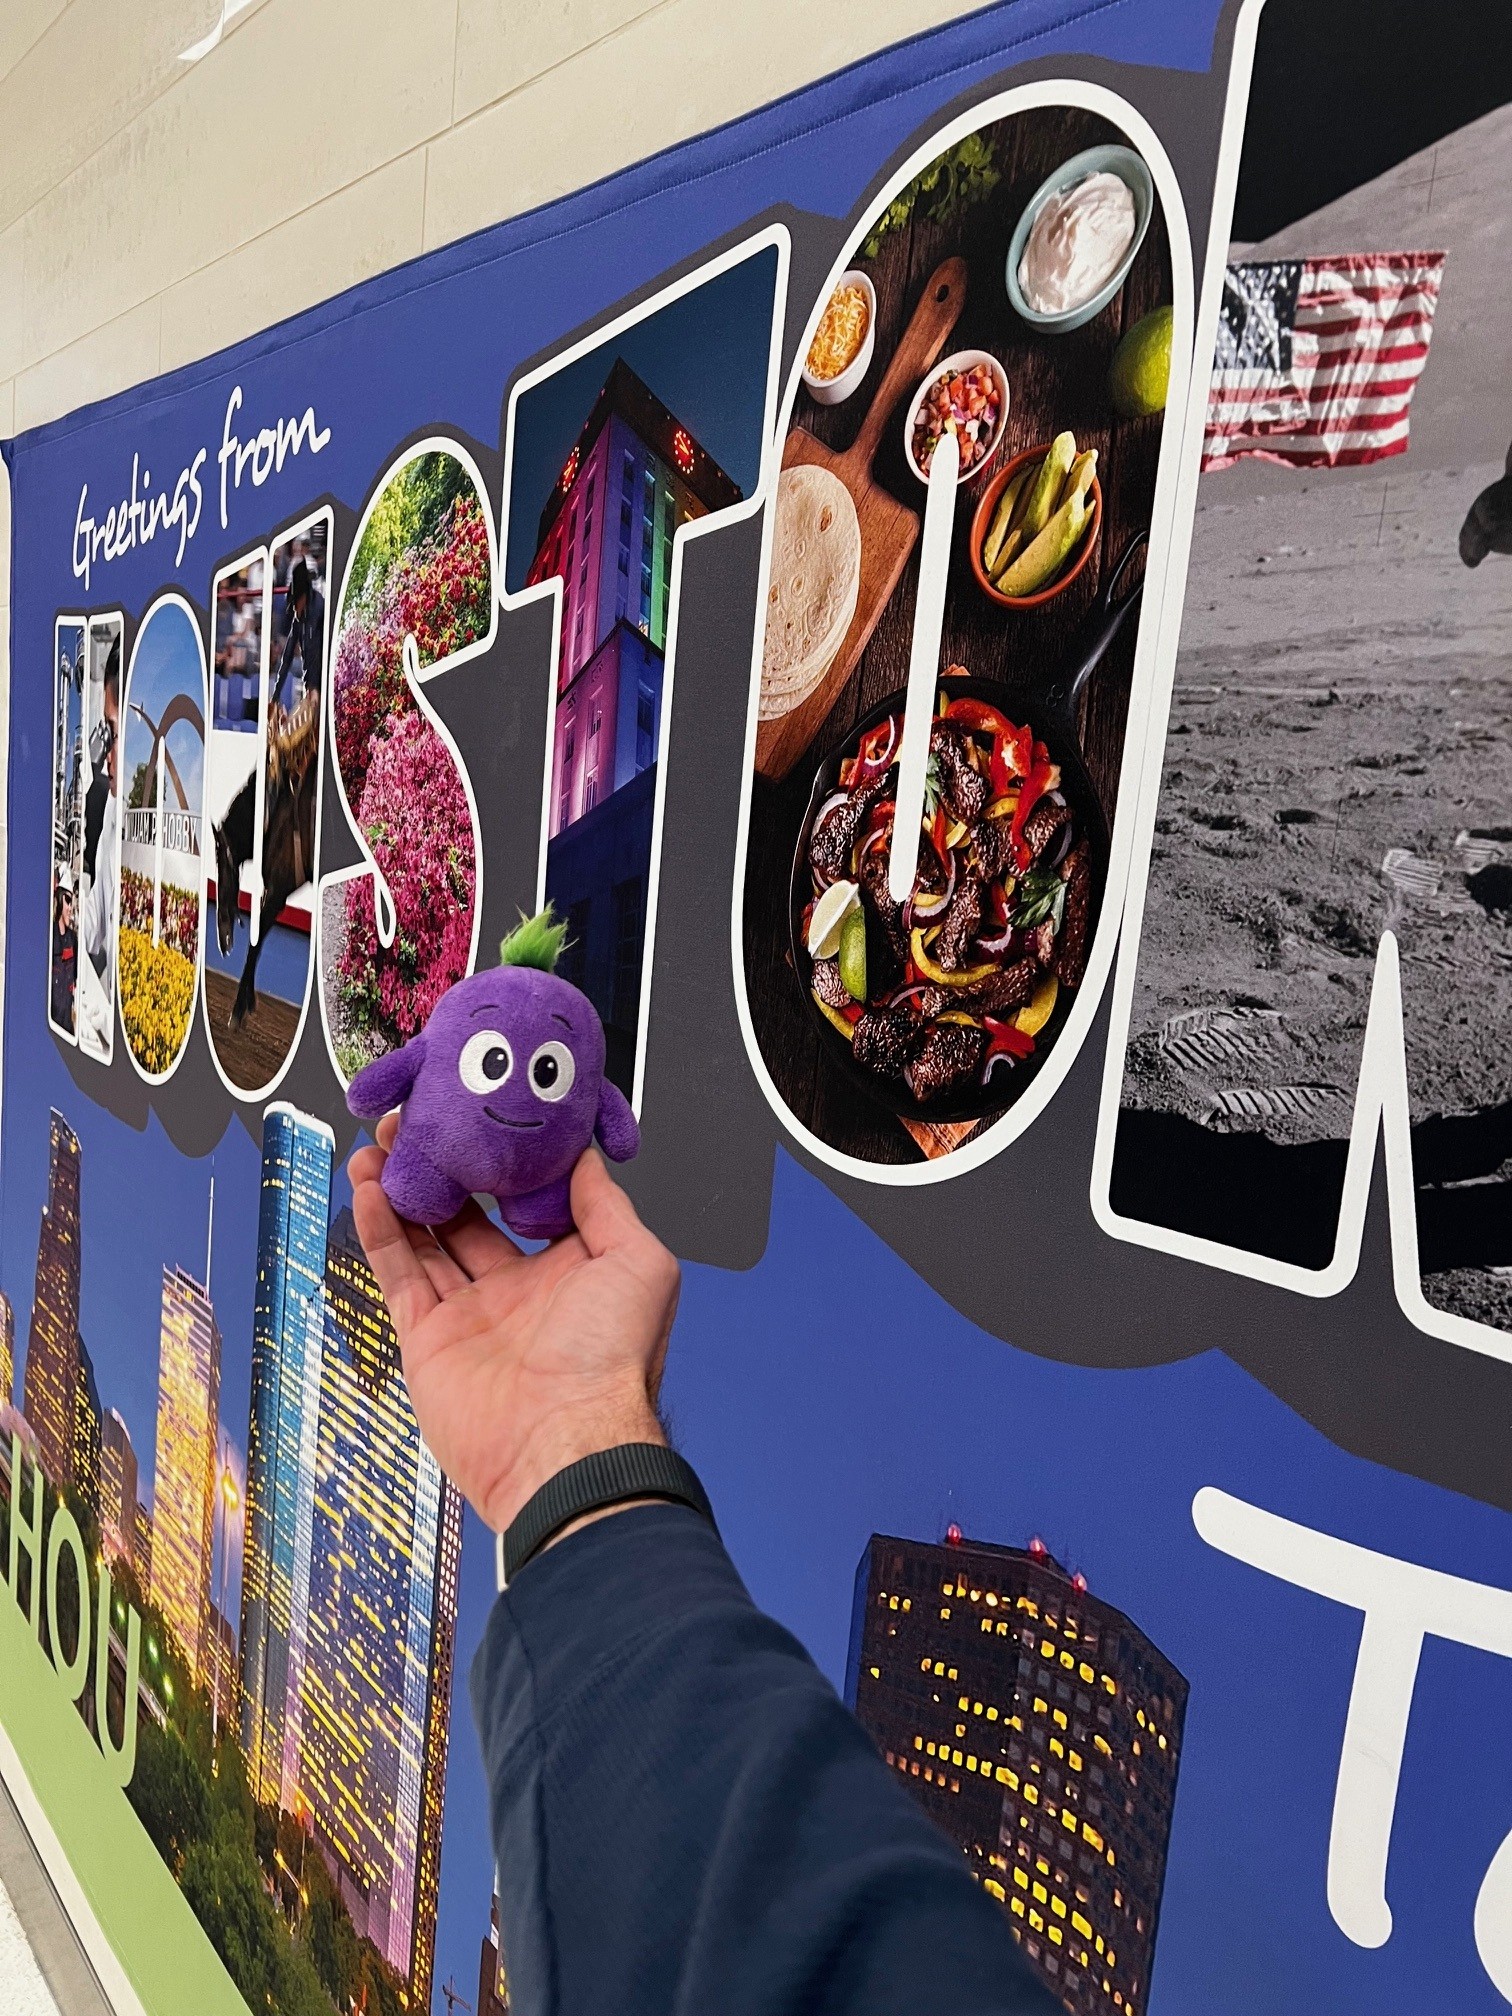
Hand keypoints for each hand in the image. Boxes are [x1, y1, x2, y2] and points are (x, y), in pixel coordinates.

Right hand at [350, 1115, 679, 1534]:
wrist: (564, 1443)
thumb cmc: (611, 1361)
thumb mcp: (638, 1262)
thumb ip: (605, 1203)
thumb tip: (585, 1156)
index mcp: (569, 1272)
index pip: (526, 1205)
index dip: (499, 1164)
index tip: (478, 1123)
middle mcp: (517, 1292)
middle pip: (466, 1218)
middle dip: (441, 1172)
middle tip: (415, 1126)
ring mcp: (469, 1316)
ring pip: (425, 1240)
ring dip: (401, 1191)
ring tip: (380, 1145)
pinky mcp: (427, 1340)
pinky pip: (398, 1275)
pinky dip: (380, 1231)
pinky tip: (369, 1188)